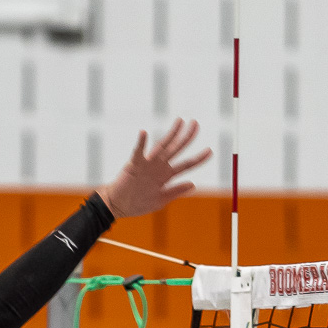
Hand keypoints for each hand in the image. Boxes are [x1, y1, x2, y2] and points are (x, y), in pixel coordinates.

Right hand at [97, 119, 211, 218]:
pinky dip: (140, 143)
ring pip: (162, 146)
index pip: (186, 165)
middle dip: (187, 137)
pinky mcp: (133, 165)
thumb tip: (193, 184)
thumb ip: (176, 191)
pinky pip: (137, 152)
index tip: (210, 151)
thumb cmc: (137, 203)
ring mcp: (147, 165)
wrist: (117, 206)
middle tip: (196, 123)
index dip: (198, 158)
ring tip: (180, 121)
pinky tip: (143, 133)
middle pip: (176, 149)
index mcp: (166, 176)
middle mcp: (159, 167)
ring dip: (171, 134)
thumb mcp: (160, 200)